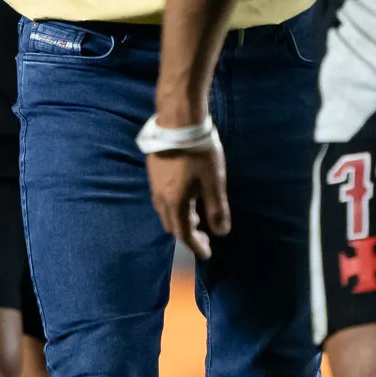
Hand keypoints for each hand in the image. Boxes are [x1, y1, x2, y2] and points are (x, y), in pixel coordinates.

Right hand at [149, 145, 231, 259]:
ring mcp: (154, 185)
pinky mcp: (153, 173)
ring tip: (197, 218)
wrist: (178, 122)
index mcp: (176, 202)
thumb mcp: (214, 182)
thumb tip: (222, 233)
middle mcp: (160, 198)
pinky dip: (174, 208)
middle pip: (171, 225)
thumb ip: (217, 209)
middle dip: (187, 235)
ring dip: (180, 220)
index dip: (195, 246)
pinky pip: (161, 200)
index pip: (184, 233)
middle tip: (204, 236)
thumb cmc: (199, 153)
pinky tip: (185, 198)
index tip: (206, 254)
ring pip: (165, 213)